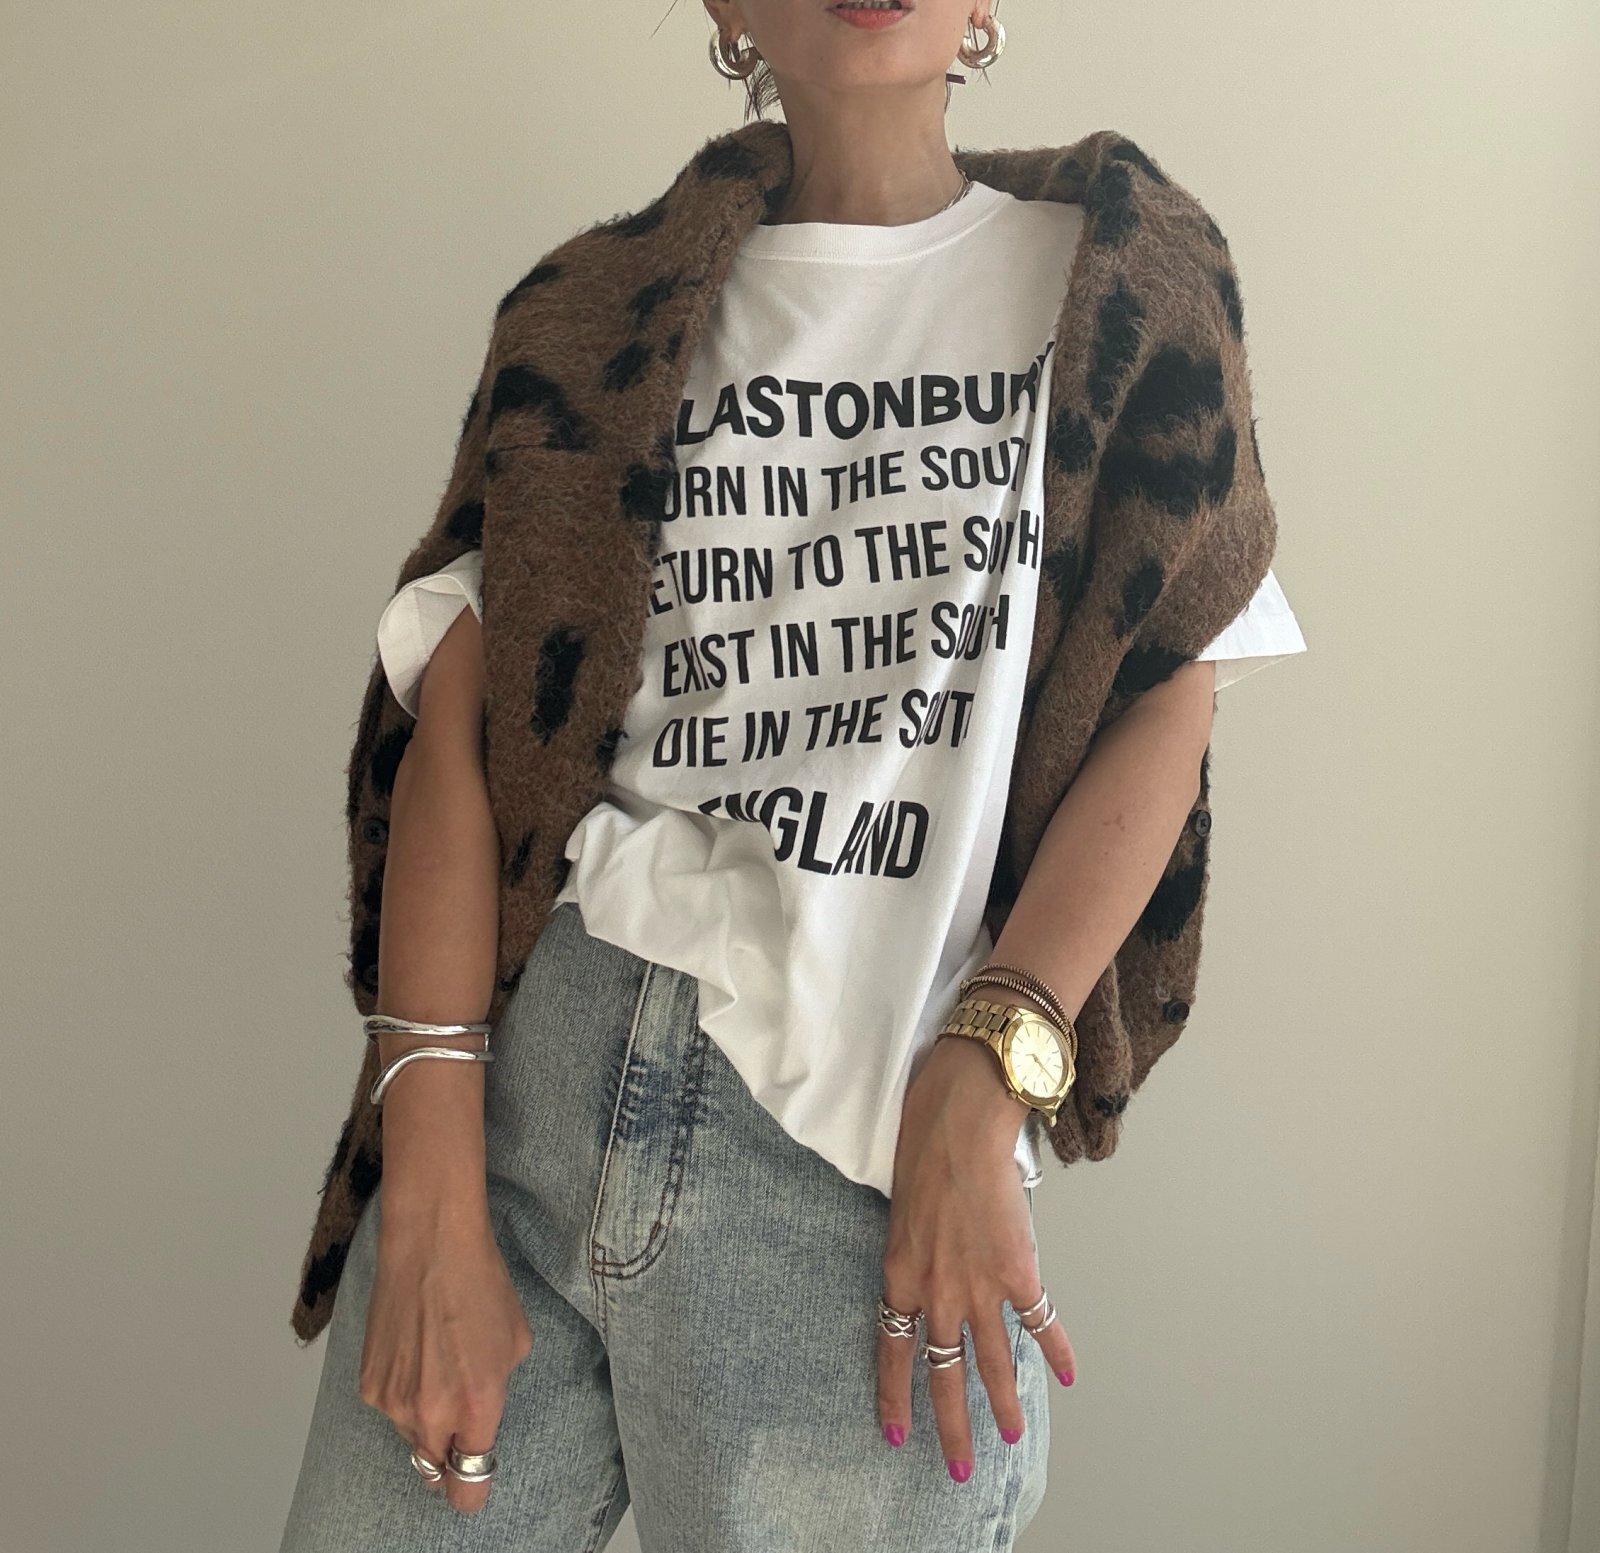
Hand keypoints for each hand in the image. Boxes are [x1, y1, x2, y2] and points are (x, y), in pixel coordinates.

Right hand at [358, 1207, 533, 1515]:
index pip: (467, 1485)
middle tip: (460, 1416)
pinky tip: (416, 1352)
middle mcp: (430, 1412)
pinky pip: (390, 1408)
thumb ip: (497, 1394)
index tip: (476, 1476)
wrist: (430, 1244)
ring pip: (411, 1437)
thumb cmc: (481, 1284)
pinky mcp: (367, 1384)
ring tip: (438, 1364)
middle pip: (434, 1469)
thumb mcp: (515, 1344)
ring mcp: (392, 1401)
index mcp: (477, 1404)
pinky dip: (404, 1393)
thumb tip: (481, 1416)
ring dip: (426, 1418)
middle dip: (450, 1452)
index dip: (473, 1486)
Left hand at [878, 1028, 1075, 1480]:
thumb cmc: (922, 1140)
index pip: (891, 1349)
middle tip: (956, 1468)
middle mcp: (935, 1289)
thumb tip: (932, 1260)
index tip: (895, 1432)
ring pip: (992, 1362)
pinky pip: (1038, 1319)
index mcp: (899, 1271)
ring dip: (1004, 1403)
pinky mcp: (1018, 1268)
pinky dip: (1056, 1347)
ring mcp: (978, 1283)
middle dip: (952, 1425)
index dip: (894, 1395)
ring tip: (1013, 1437)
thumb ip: (915, 1245)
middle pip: (943, 1372)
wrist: (960, 1116)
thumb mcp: (901, 1203)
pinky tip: (1066, 1374)